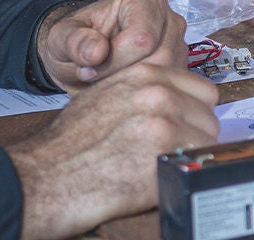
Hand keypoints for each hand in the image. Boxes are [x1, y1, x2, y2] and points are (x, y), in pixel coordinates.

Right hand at [9, 62, 220, 239]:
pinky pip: (193, 168)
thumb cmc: (69, 141)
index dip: (193, 112)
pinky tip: (154, 178)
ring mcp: (163, 127)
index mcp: (147, 74)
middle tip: (169, 150)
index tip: (183, 126)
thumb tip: (175, 99)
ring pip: (206, 144)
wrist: (44, 175)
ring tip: (157, 164)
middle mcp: (159, 95)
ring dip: (187, 157)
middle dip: (194, 135)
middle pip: (209, 118)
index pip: (203, 90)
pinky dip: (180, 175)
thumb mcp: (107, 93)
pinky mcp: (162, 161)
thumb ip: (144, 90)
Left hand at [35, 0, 187, 90]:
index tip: (87, 69)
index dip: (112, 62)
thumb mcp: (61, 38)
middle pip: (158, 60)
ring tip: (107, 82)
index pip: (141, 39)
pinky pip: (167, 91)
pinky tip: (120, 89)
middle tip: (96, 80)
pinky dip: (141, 96)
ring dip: (132, 87)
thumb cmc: (76, 42)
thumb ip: (74, 41)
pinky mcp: (177, 69)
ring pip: (164, 78)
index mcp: (144, 1)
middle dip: (123, 77)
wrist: (83, 56)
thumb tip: (97, 50)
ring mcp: (177, 45)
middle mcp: (168, 20)